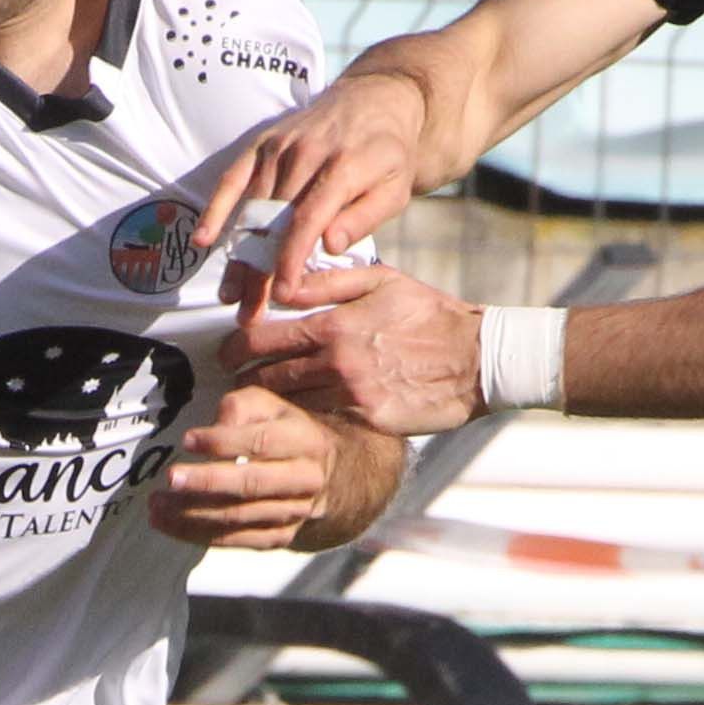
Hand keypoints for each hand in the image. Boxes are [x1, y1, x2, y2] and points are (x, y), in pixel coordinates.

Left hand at [146, 381, 347, 549]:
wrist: (330, 475)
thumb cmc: (285, 432)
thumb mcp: (270, 406)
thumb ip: (241, 407)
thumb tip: (215, 427)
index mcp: (304, 441)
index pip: (262, 443)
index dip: (223, 442)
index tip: (188, 440)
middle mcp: (304, 480)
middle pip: (251, 484)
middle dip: (207, 482)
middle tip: (171, 478)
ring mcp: (293, 513)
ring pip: (239, 517)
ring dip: (193, 513)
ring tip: (157, 505)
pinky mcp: (279, 538)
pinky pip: (236, 540)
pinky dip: (199, 534)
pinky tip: (169, 524)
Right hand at [190, 65, 430, 291]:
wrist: (376, 99)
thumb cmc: (388, 154)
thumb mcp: (396, 188)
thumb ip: (364, 216)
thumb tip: (330, 246)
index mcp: (342, 166)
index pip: (308, 219)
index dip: (291, 259)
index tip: (282, 295)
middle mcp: (304, 154)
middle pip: (273, 222)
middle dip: (259, 271)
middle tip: (249, 313)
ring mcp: (279, 147)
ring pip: (252, 209)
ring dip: (238, 255)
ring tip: (230, 296)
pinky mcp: (262, 144)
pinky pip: (232, 179)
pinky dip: (216, 209)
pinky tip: (203, 241)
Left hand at [231, 260, 483, 437]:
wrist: (478, 358)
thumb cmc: (430, 314)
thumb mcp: (382, 280)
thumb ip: (328, 282)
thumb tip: (284, 285)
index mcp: (333, 324)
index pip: (261, 339)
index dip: (233, 348)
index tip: (225, 354)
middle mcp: (336, 362)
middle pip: (267, 377)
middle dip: (244, 380)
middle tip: (234, 383)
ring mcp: (351, 396)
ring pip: (290, 405)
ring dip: (271, 406)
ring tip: (259, 405)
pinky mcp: (369, 422)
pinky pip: (323, 423)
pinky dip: (305, 422)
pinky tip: (298, 421)